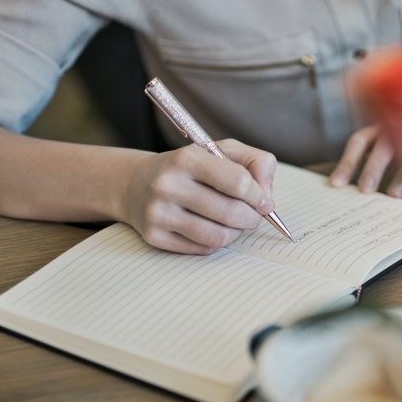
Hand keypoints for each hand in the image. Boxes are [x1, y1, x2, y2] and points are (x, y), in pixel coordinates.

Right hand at [122, 139, 276, 253]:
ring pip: (218, 236)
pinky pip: (202, 249)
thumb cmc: (190, 168)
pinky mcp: (154, 236)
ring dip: (236, 233)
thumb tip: (266, 195)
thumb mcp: (222, 152)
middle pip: (231, 213)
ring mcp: (158, 212)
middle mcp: (168, 184)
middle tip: (254, 216)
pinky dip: (215, 242)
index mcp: (187, 158)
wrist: (135, 184)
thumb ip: (255, 163)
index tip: (264, 202)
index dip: (259, 196)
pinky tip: (211, 228)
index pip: (239, 182)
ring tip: (235, 224)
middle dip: (252, 218)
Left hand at [328, 125, 401, 197]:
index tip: (336, 184)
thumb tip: (347, 184)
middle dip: (373, 170)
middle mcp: (400, 128)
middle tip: (364, 190)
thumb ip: (373, 156)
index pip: (359, 141)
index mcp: (382, 126)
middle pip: (383, 148)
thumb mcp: (390, 139)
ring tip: (394, 194)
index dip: (347, 163)